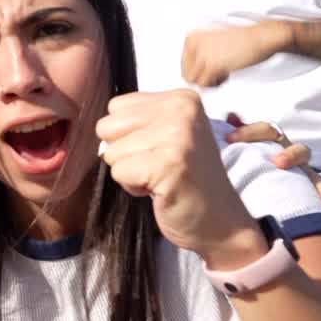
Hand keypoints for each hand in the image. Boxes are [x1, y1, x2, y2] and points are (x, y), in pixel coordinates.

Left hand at [97, 90, 262, 267]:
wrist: (220, 221)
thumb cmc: (185, 180)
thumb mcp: (167, 136)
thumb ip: (137, 122)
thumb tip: (100, 129)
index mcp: (181, 99)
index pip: (116, 107)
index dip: (128, 135)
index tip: (158, 151)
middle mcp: (181, 110)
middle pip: (107, 127)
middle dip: (123, 153)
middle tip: (156, 166)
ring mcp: (177, 136)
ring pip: (111, 152)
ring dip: (130, 173)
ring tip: (161, 178)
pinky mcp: (168, 164)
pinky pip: (119, 172)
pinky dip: (133, 187)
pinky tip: (160, 189)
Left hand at [181, 21, 291, 86]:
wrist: (262, 37)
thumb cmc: (242, 41)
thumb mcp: (213, 44)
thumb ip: (197, 57)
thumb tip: (186, 77)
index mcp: (191, 36)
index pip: (184, 66)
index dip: (201, 70)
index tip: (217, 63)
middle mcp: (193, 43)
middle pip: (187, 75)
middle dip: (204, 76)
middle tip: (221, 69)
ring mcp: (201, 53)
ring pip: (195, 81)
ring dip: (211, 81)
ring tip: (225, 70)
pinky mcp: (212, 64)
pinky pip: (205, 85)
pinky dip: (217, 83)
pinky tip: (229, 72)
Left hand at [226, 113, 320, 205]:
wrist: (260, 177)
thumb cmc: (248, 156)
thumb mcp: (240, 144)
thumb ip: (236, 130)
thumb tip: (231, 115)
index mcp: (270, 137)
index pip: (264, 129)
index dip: (247, 132)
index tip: (229, 139)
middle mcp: (285, 146)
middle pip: (288, 142)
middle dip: (286, 152)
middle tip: (277, 162)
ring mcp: (298, 162)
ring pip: (303, 155)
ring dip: (297, 161)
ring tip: (287, 171)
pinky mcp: (306, 179)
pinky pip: (317, 183)